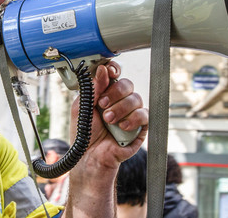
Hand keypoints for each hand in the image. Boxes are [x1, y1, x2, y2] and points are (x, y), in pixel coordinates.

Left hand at [64, 61, 147, 216]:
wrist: (89, 157)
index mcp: (105, 93)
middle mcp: (120, 101)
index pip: (115, 75)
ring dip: (120, 108)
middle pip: (127, 84)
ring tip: (108, 120)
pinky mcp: (140, 127)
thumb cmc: (85, 133)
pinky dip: (133, 118)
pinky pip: (144, 115)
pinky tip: (121, 126)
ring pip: (136, 98)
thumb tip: (102, 69)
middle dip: (114, 92)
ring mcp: (131, 113)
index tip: (109, 71)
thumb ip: (94, 88)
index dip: (114, 70)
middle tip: (102, 105)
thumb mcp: (83, 107)